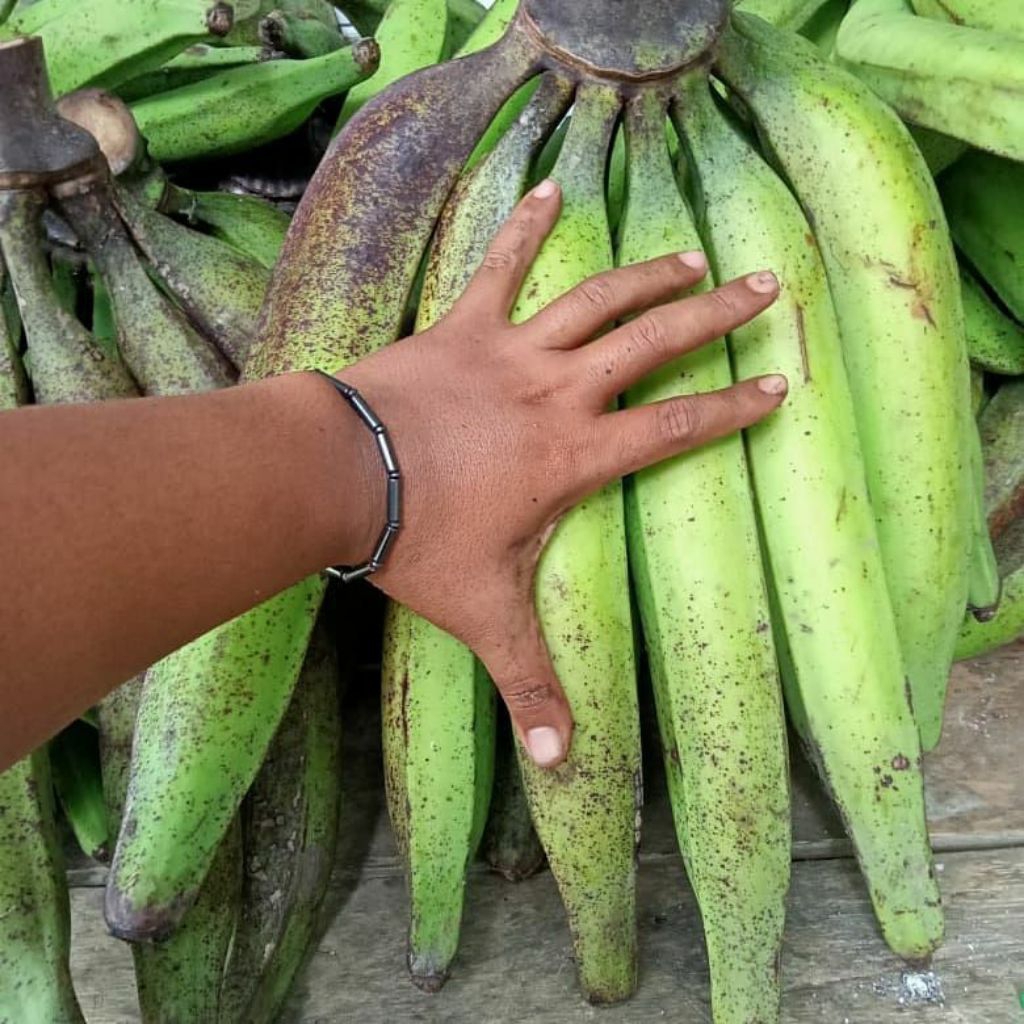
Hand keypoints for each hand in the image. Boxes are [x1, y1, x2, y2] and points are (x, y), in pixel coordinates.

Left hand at [340, 179, 785, 768]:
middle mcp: (556, 392)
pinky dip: (527, 226)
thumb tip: (561, 763)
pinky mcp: (461, 324)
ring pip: (596, 300)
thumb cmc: (413, 541)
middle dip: (714, 315)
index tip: (777, 385)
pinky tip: (551, 187)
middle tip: (764, 284)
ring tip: (690, 253)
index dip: (730, 408)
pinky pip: (500, 265)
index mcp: (574, 455)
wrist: (335, 474)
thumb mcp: (482, 613)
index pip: (674, 429)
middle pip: (653, 344)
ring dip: (647, 274)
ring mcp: (510, 350)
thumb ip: (528, 682)